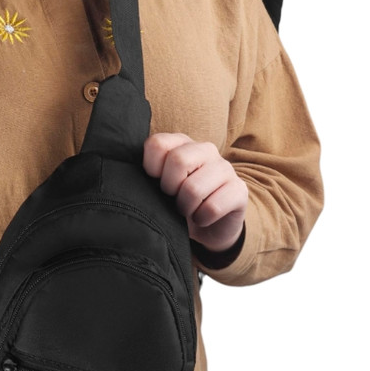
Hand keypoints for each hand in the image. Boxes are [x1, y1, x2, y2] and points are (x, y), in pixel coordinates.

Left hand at [142, 133, 247, 253]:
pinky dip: (202, 219)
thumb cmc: (176, 203)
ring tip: (187, 210)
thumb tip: (129, 178)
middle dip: (169, 188)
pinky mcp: (239, 190)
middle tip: (172, 199)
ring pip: (194, 188)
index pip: (157, 144)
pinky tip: (202, 218)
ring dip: (185, 207)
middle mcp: (205, 149)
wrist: (208, 226)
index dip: (151, 169)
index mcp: (181, 144)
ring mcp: (225, 168)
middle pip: (178, 160)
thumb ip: (147, 174)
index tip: (155, 182)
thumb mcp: (158, 186)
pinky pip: (212, 207)